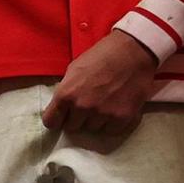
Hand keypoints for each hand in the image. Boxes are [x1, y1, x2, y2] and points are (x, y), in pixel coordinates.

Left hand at [43, 30, 157, 135]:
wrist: (132, 51)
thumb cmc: (101, 56)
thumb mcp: (74, 70)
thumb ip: (67, 90)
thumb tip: (62, 106)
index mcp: (66, 94)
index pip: (51, 121)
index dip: (56, 119)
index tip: (61, 118)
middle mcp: (82, 107)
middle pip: (72, 127)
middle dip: (78, 118)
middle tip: (88, 105)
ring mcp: (103, 113)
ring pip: (92, 129)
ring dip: (96, 120)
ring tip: (104, 103)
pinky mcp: (122, 117)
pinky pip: (111, 130)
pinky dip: (112, 123)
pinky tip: (115, 108)